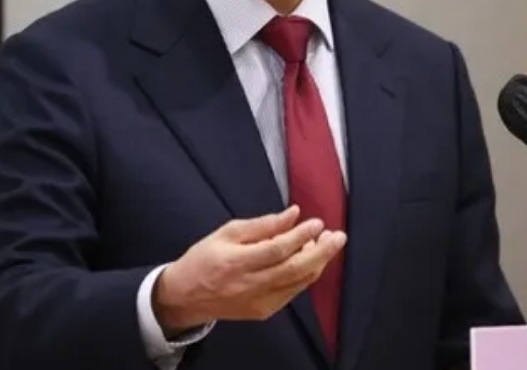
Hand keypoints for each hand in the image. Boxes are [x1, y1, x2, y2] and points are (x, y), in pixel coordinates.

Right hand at [152, 205, 346, 334]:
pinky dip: (305, 276)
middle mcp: (251, 285)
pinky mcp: (264, 312)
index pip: (278, 249)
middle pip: (295, 269)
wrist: (187, 297)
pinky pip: (292, 293)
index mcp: (238, 262)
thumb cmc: (205, 258)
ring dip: (318, 263)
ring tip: (328, 244)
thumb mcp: (226, 233)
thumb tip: (293, 214)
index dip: (301, 236)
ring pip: (298, 283)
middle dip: (321, 252)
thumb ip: (261, 225)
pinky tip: (311, 260)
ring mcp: (259, 302)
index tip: (317, 222)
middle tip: (338, 236)